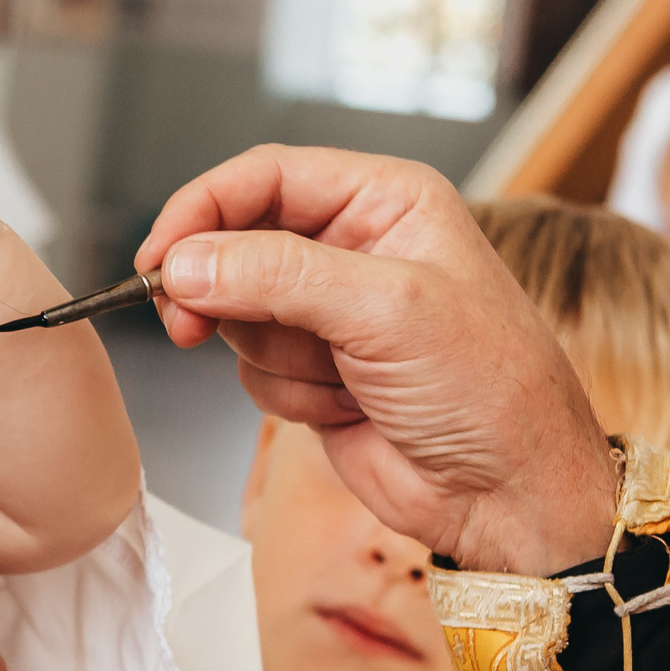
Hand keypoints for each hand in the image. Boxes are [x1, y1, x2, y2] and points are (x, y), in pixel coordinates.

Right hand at [135, 146, 618, 573]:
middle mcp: (355, 248)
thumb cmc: (492, 388)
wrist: (512, 493)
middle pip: (236, 244)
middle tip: (190, 324)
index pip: (266, 177)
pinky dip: (288, 395)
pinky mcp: (315, 372)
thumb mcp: (386, 309)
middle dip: (221, 291)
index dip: (201, 210)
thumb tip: (186, 262)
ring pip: (237, 315)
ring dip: (275, 356)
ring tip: (341, 378)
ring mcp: (332, 314)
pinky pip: (253, 370)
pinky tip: (347, 407)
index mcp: (386, 202)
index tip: (157, 256)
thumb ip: (278, 276)